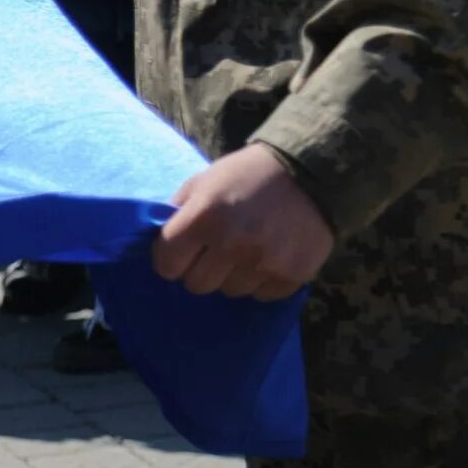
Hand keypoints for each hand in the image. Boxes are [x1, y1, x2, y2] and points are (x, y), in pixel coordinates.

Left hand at [152, 144, 335, 300]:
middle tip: (214, 250)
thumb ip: (178, 213)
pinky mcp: (292, 276)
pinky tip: (268, 255)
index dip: (169, 259)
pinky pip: (261, 294)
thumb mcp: (202, 182)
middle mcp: (233, 244)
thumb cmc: (245, 175)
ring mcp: (264, 263)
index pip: (167, 264)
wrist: (308, 173)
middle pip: (196, 284)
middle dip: (199, 269)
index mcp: (203, 217)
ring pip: (230, 290)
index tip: (179, 252)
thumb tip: (159, 244)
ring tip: (245, 248)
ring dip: (232, 274)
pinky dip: (260, 280)